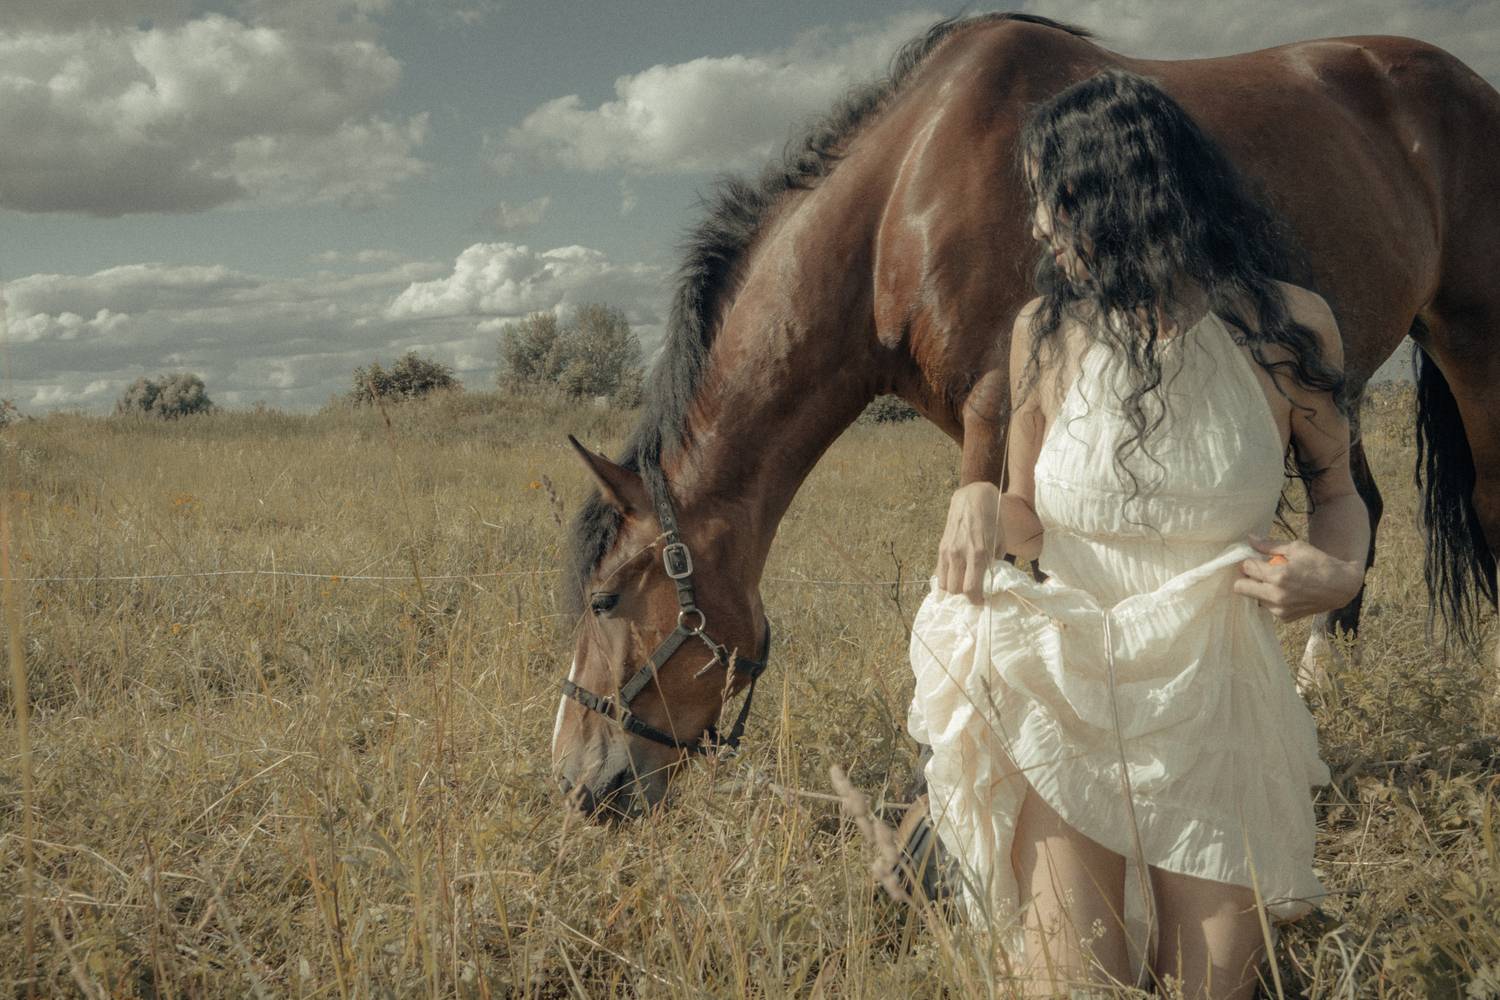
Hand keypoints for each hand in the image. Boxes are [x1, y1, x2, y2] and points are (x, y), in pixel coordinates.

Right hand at [936, 482, 1002, 603]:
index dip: (976, 600)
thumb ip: (994, 562)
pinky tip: (954, 576)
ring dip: (954, 588)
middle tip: (974, 593)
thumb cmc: (992, 520)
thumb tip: (990, 579)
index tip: (982, 602)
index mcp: (979, 554)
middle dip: (965, 596)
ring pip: (944, 583)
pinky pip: (939, 572)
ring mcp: (948, 550)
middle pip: (955, 590)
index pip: (971, 589)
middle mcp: (961, 554)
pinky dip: (946, 578)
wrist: (973, 498)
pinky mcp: (941, 547)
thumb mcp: (1000, 542)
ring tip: (963, 585)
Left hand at [1232, 533, 1364, 621]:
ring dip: (1259, 589)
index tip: (1255, 559)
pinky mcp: (1285, 618)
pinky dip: (1270, 598)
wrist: (1341, 587)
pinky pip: (1267, 606)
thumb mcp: (1296, 548)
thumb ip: (1270, 546)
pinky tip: (1286, 591)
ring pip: (1253, 598)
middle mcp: (1277, 596)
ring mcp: (1280, 609)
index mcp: (1279, 576)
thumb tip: (1250, 539)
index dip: (1248, 561)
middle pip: (1240, 588)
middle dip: (1246, 577)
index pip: (1247, 568)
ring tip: (1277, 581)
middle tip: (1259, 571)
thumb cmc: (1320, 563)